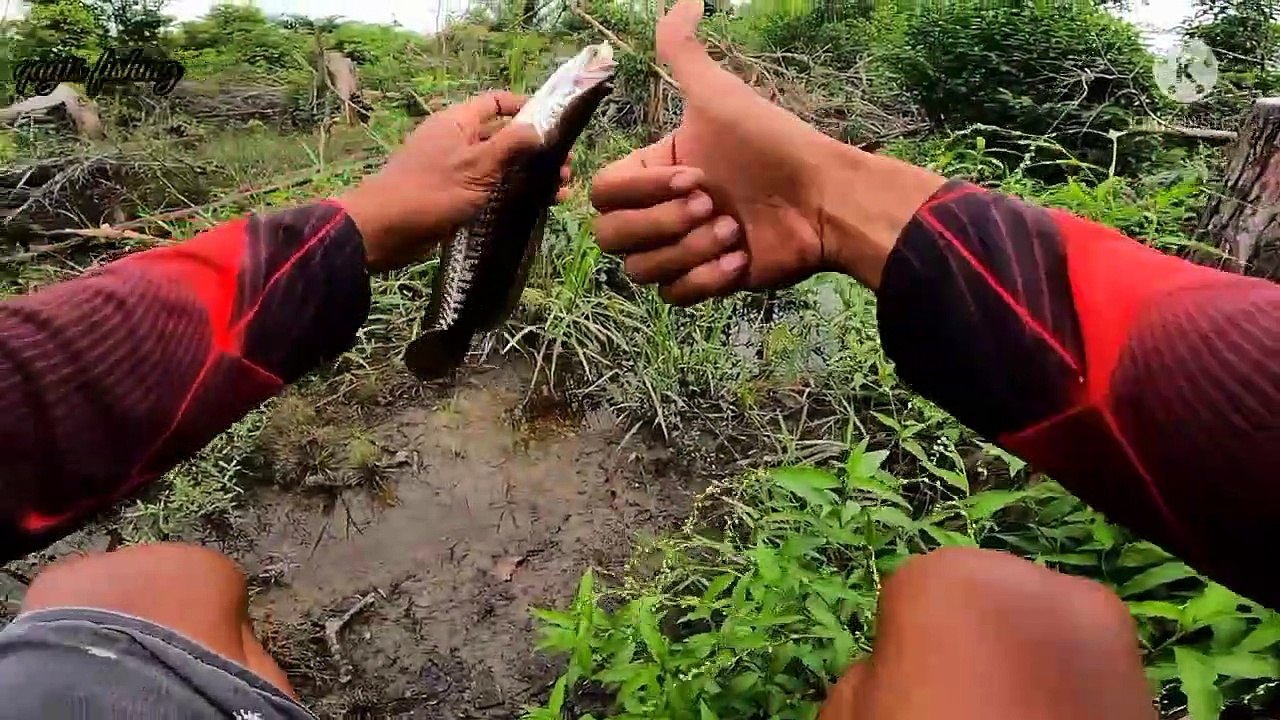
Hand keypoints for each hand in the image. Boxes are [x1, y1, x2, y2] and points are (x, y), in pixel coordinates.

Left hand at [341, 91, 573, 271]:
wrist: (385, 230)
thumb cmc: (432, 191)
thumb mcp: (478, 165)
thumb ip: (511, 144)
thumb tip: (541, 128)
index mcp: (458, 121)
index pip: (497, 102)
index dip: (526, 108)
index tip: (556, 124)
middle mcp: (456, 140)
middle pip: (503, 136)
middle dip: (535, 151)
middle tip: (565, 171)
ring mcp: (454, 169)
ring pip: (499, 166)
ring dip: (529, 176)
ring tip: (559, 193)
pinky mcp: (453, 195)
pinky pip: (489, 188)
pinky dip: (511, 194)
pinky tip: (535, 208)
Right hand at [590, 0, 942, 304]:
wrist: (823, 200)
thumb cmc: (773, 146)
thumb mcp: (721, 95)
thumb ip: (685, 52)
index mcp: (655, 169)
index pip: (602, 193)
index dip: (641, 192)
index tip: (694, 176)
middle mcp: (660, 210)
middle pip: (611, 236)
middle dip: (664, 225)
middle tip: (716, 206)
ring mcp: (681, 249)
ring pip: (640, 270)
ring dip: (689, 251)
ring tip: (734, 232)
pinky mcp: (705, 282)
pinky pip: (672, 296)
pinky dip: (705, 279)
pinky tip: (740, 258)